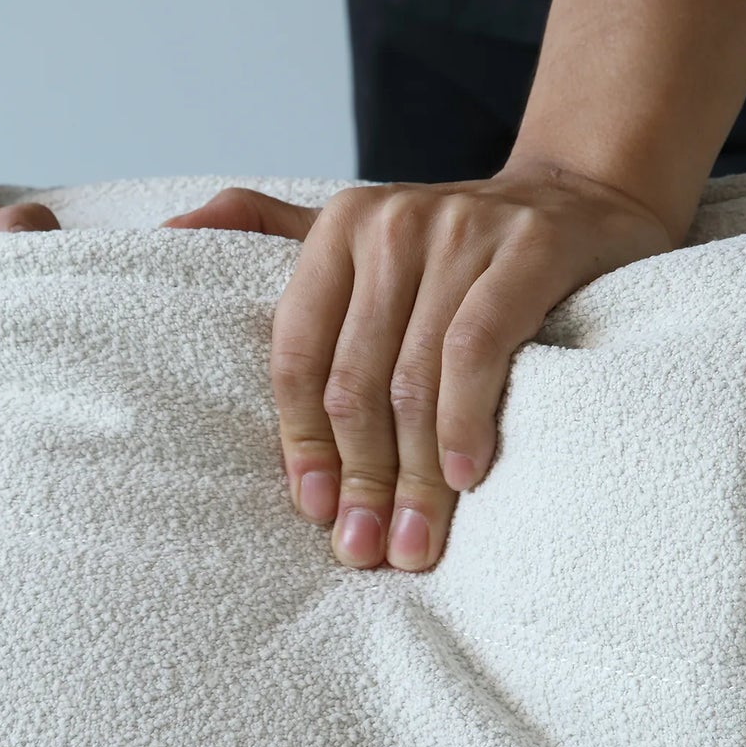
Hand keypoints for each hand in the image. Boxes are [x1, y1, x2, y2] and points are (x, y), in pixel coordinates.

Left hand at [159, 163, 672, 569]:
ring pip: (413, 379)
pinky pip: (477, 350)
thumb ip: (270, 234)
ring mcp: (460, 232)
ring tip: (415, 544)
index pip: (298, 355)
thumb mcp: (359, 232)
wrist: (579, 196)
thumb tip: (166, 233)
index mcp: (337, 230)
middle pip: (354, 380)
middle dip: (358, 479)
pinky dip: (464, 420)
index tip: (313, 512)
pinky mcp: (527, 251)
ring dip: (413, 477)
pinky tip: (465, 477)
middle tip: (365, 550)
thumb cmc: (454, 246)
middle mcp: (389, 225)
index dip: (301, 442)